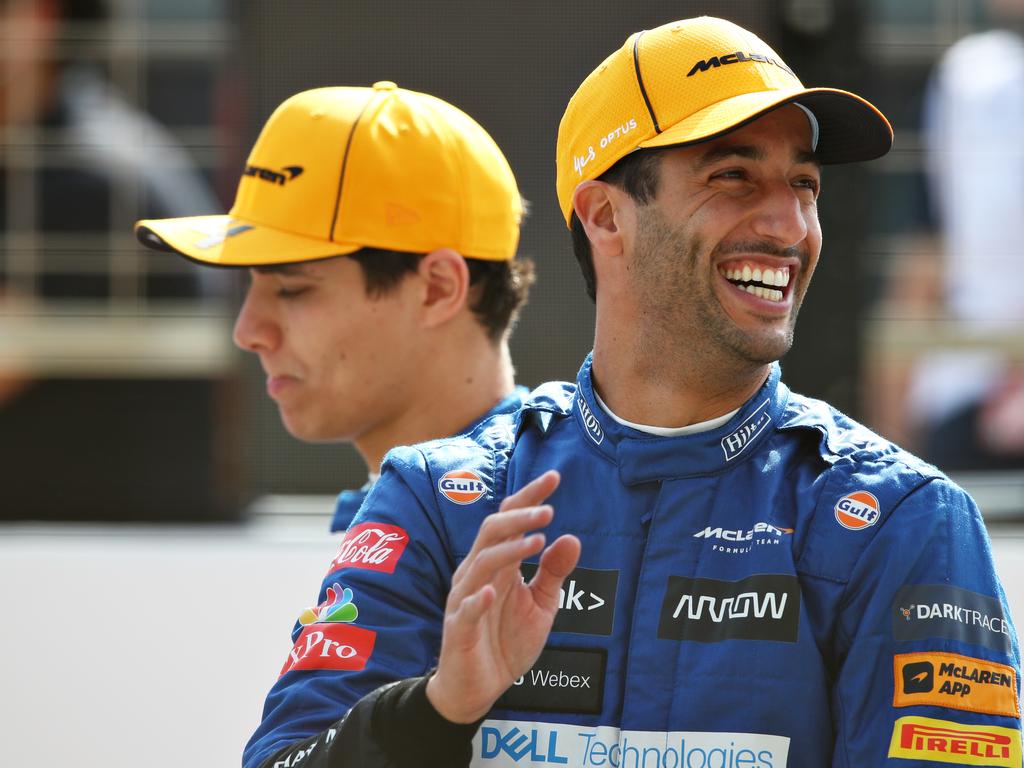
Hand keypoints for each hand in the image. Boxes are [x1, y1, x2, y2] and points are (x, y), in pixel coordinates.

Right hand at [426, 470, 580, 723]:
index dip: (530, 497)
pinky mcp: (458, 629)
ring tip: (537, 540)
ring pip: (480, 562)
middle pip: (492, 532)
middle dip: (520, 517)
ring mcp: (465, 599)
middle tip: (549, 511)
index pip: (510, 520)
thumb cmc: (506, 642)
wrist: (478, 688)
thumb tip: (572, 538)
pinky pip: (465, 609)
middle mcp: (478, 573)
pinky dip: (478, 598)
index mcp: (498, 564)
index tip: (555, 477)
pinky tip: (494, 590)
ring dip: (508, 549)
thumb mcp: (541, 606)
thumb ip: (553, 573)